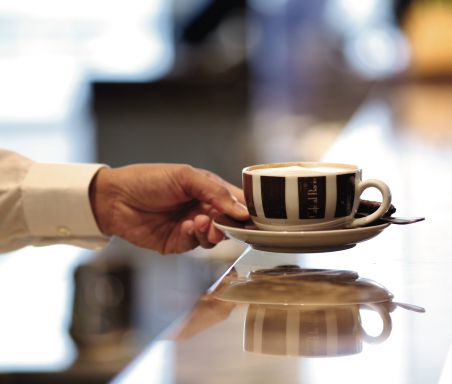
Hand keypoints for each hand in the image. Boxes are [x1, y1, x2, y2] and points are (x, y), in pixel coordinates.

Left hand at [89, 164, 248, 253]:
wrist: (115, 198)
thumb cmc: (148, 179)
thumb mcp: (185, 177)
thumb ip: (215, 192)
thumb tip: (241, 211)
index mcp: (207, 189)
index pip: (235, 201)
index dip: (246, 209)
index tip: (253, 217)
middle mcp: (202, 209)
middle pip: (229, 222)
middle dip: (230, 224)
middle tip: (223, 222)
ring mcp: (191, 227)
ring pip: (215, 237)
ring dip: (213, 231)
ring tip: (202, 222)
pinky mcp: (178, 242)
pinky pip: (196, 244)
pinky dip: (195, 236)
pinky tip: (187, 226)